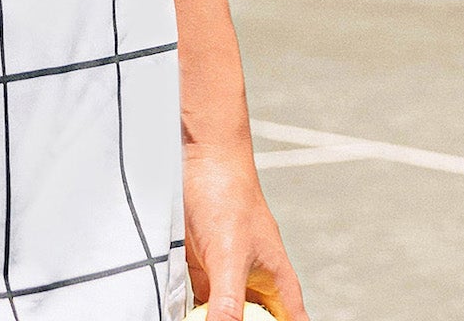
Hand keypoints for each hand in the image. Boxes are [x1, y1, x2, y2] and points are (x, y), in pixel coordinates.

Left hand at [183, 140, 310, 320]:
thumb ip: (229, 302)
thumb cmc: (227, 195)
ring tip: (200, 318)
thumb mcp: (230, 256)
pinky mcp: (203, 273)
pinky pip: (201, 307)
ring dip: (213, 320)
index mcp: (279, 288)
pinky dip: (193, 315)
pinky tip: (184, 315)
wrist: (199, 159)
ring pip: (226, 318)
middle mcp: (256, 288)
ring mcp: (229, 280)